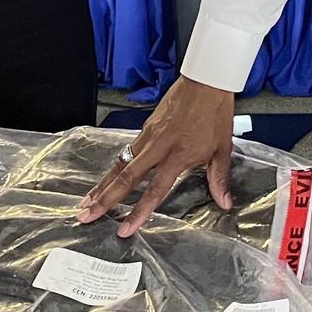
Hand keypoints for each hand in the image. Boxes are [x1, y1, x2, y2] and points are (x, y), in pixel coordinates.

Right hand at [78, 76, 234, 236]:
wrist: (205, 82)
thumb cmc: (215, 113)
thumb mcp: (223, 148)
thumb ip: (219, 178)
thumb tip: (224, 202)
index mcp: (178, 155)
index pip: (155, 190)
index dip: (139, 212)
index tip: (125, 228)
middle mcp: (158, 148)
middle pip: (125, 178)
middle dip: (104, 200)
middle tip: (86, 216)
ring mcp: (148, 137)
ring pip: (119, 165)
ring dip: (101, 185)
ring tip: (86, 202)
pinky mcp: (144, 129)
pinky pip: (125, 152)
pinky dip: (112, 167)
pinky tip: (104, 179)